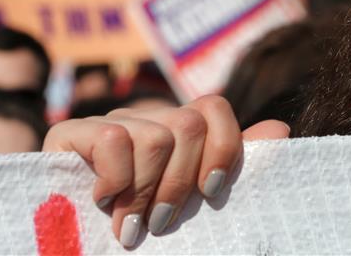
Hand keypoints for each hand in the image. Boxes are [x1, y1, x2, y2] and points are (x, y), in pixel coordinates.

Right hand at [43, 95, 289, 247]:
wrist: (69, 243)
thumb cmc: (142, 222)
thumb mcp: (192, 197)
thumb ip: (231, 163)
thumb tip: (281, 130)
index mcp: (179, 128)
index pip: (214, 107)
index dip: (222, 149)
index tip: (212, 193)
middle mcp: (147, 117)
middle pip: (187, 125)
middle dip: (179, 184)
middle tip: (164, 224)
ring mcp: (110, 121)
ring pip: (155, 137)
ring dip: (145, 192)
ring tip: (132, 227)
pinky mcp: (70, 132)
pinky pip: (112, 139)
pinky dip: (114, 179)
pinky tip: (103, 202)